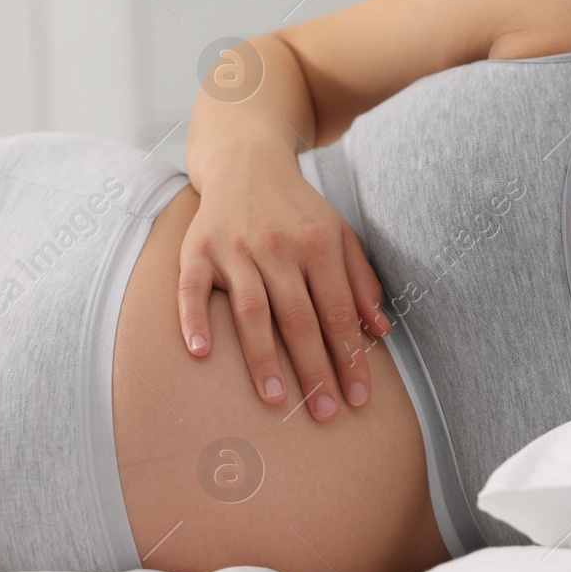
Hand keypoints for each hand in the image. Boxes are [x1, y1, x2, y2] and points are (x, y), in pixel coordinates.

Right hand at [178, 148, 390, 421]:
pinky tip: (201, 352)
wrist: (246, 158)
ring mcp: (235, 248)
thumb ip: (360, 280)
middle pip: (299, 318)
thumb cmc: (297, 208)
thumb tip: (379, 330)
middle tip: (324, 413)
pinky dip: (194, 319)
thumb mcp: (339, 234)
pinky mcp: (197, 248)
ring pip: (252, 310)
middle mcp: (278, 246)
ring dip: (263, 357)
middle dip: (314, 370)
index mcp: (318, 244)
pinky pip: (191, 288)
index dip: (350, 357)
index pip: (338, 312)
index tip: (358, 398)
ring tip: (276, 399)